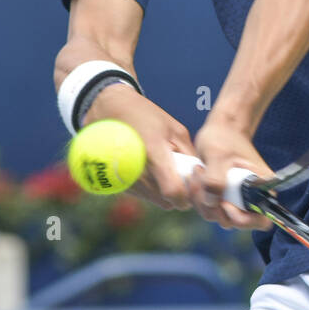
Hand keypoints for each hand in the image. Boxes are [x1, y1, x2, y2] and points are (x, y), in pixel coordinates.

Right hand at [85, 83, 194, 210]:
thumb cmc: (146, 116)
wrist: (108, 109)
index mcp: (153, 152)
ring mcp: (122, 177)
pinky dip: (149, 188)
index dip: (184, 197)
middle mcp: (135, 169)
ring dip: (163, 192)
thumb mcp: (174, 129)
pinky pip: (140, 194)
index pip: (172, 191)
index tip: (190, 189)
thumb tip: (200, 176)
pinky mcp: (114, 181)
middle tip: (180, 176)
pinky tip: (150, 171)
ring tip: (165, 171)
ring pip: (153, 199)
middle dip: (177, 194)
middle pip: (164, 200)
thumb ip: (188, 154)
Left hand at [191, 119, 272, 230]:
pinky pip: (209, 209)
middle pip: (235, 222)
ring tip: (199, 172)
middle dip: (213, 207)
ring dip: (202, 200)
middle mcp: (252, 198)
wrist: (221, 130)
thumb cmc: (224, 139)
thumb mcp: (217, 156)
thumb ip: (215, 180)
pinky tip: (196, 178)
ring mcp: (236, 199)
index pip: (261, 220)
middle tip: (203, 181)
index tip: (223, 202)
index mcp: (262, 188)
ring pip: (218, 216)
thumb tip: (212, 203)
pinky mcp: (223, 198)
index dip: (240, 218)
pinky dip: (199, 198)